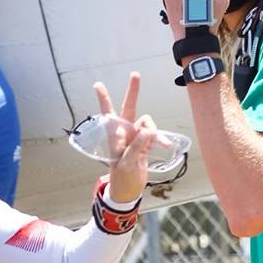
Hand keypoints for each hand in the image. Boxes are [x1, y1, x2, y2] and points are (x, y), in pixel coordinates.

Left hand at [90, 74, 160, 202]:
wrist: (129, 189)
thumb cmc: (122, 178)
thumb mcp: (126, 165)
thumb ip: (136, 147)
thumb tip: (147, 131)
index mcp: (115, 136)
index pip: (109, 114)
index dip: (104, 99)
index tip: (97, 84)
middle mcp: (125, 132)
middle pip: (130, 108)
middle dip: (133, 91)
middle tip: (135, 74)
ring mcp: (135, 136)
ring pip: (148, 123)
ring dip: (154, 132)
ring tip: (153, 147)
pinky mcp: (145, 142)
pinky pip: (156, 134)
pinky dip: (161, 139)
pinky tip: (164, 147)